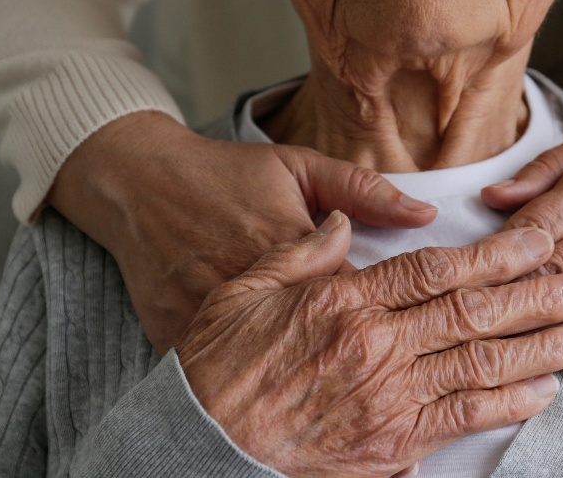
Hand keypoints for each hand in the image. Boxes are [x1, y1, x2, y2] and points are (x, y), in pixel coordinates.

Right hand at [48, 111, 437, 352]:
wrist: (137, 184)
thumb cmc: (225, 174)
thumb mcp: (299, 167)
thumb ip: (364, 190)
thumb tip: (425, 213)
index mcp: (297, 247)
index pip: (362, 298)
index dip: (390, 318)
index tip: (408, 329)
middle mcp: (256, 287)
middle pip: (323, 340)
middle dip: (359, 358)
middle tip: (376, 368)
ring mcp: (212, 316)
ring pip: (273, 367)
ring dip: (308, 380)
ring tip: (331, 386)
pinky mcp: (178, 338)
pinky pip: (222, 377)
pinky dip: (249, 385)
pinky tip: (275, 394)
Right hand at [178, 213, 562, 477]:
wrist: (203, 439)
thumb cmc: (221, 361)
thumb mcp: (246, 287)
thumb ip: (304, 252)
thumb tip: (347, 227)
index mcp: (345, 301)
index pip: (437, 269)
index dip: (497, 254)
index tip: (539, 241)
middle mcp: (376, 346)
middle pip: (476, 313)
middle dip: (542, 295)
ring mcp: (387, 397)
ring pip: (481, 364)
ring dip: (543, 346)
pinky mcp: (390, 443)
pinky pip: (462, 419)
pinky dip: (507, 403)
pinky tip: (545, 388)